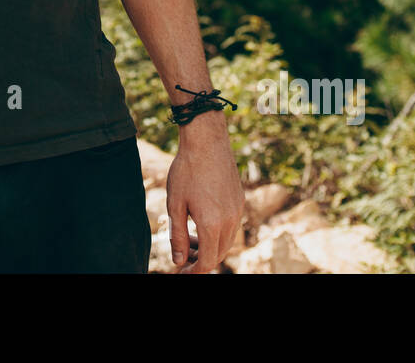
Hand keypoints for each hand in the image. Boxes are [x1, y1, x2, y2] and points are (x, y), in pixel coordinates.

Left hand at [166, 112, 245, 272]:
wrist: (206, 141)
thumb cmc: (186, 171)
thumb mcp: (175, 205)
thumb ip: (177, 236)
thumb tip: (179, 261)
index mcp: (212, 224)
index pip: (207, 262)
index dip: (194, 272)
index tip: (181, 271)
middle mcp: (229, 221)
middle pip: (218, 254)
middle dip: (201, 260)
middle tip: (183, 256)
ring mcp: (237, 210)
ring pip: (226, 241)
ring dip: (209, 246)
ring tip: (189, 237)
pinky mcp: (239, 200)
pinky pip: (231, 226)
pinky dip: (217, 232)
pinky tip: (200, 221)